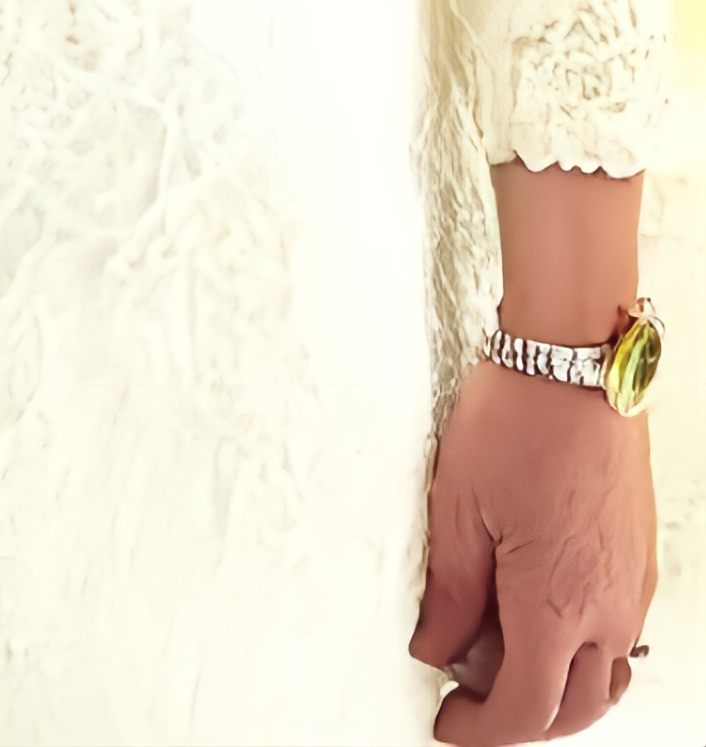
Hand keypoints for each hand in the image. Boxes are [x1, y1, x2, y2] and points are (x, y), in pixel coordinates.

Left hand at [412, 358, 655, 736]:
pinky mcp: (639, 560)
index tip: (448, 725)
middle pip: (574, 710)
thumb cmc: (519, 420)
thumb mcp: (458, 507)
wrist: (576, 363)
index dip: (482, 731)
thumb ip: (449, 591)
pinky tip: (547, 622)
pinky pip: (621, 636)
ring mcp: (631, 586)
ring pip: (606, 680)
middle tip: (471, 701)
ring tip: (507, 666)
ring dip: (561, 694)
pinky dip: (586, 653)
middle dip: (522, 722)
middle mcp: (607, 609)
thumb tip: (435, 648)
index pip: (525, 709)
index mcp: (556, 606)